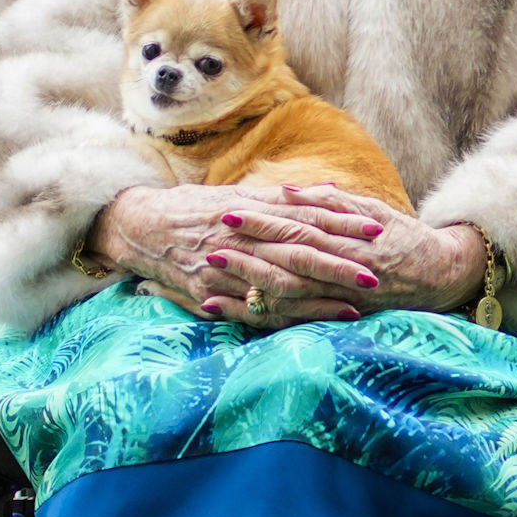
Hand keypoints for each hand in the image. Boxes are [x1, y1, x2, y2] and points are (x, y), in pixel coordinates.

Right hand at [90, 178, 407, 326]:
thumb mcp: (239, 194)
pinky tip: (311, 323)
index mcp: (251, 210)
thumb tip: (334, 192)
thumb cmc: (196, 208)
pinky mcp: (210, 294)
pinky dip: (285, 317)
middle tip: (376, 274)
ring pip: (279, 285)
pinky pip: (253, 310)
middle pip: (299, 254)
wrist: (140, 226)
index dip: (342, 225)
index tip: (376, 229)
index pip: (305, 218)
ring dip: (319, 297)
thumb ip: (286, 199)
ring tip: (356, 305)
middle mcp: (240, 239)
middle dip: (339, 266)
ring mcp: (225, 269)